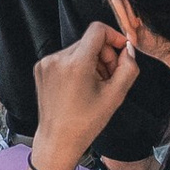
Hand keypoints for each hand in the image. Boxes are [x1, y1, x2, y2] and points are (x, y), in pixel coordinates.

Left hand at [31, 21, 136, 168]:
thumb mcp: (115, 96)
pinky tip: (81, 86)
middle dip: (104, 55)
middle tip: (110, 77)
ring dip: (91, 61)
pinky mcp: (41, 68)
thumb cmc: (86, 122)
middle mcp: (58, 58)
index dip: (114, 37)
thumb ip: (128, 68)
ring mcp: (46, 63)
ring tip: (95, 84)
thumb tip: (129, 50)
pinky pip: (65, 57)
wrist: (58, 140)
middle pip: (89, 41)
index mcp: (76, 63)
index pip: (97, 30)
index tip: (121, 51)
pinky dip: (77, 66)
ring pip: (78, 49)